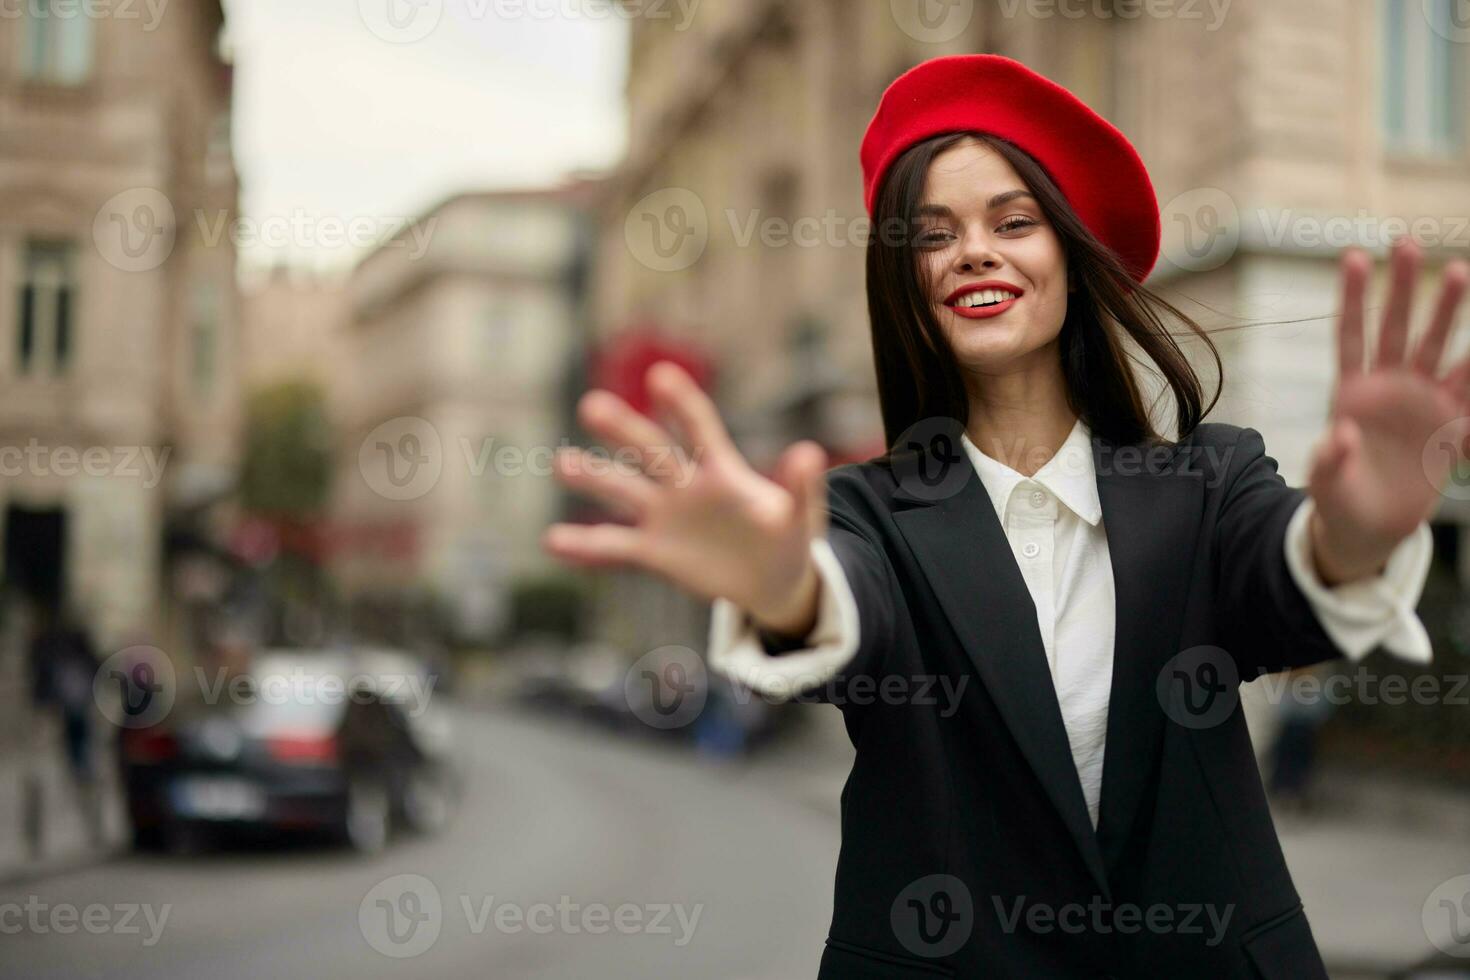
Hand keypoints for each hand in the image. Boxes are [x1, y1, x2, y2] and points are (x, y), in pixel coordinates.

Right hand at [542, 360, 827, 636]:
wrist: (770, 580)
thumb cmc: (787, 538)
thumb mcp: (801, 515)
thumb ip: (801, 487)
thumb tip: (809, 452)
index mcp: (722, 469)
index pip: (700, 428)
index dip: (682, 403)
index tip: (660, 376)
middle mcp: (685, 484)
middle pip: (651, 451)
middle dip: (624, 430)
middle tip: (591, 406)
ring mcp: (665, 515)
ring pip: (624, 491)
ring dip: (593, 478)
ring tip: (562, 464)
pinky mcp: (653, 551)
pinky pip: (615, 546)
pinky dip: (585, 544)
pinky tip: (553, 540)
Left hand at [1308, 237, 1469, 584]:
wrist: (1369, 527)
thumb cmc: (1339, 500)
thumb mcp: (1326, 485)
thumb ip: (1328, 462)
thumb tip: (1338, 436)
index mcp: (1349, 393)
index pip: (1349, 336)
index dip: (1352, 298)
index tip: (1354, 257)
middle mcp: (1386, 387)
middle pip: (1394, 328)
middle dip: (1402, 288)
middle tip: (1408, 244)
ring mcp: (1419, 401)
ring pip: (1434, 347)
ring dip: (1447, 312)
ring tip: (1458, 270)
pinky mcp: (1448, 423)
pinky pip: (1468, 387)